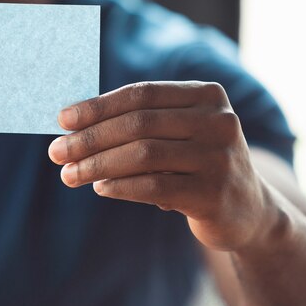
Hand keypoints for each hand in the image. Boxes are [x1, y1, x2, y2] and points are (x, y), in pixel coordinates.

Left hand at [48, 81, 276, 250]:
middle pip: (138, 123)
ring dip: (97, 164)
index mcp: (207, 95)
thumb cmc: (198, 164)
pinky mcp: (214, 194)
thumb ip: (140, 124)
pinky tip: (99, 187)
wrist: (249, 211)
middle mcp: (218, 120)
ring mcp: (220, 157)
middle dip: (90, 138)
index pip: (141, 94)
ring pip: (142, 154)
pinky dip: (120, 186)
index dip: (98, 106)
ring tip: (69, 174)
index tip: (62, 120)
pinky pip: (154, 187)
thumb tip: (75, 125)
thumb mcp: (179, 135)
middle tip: (56, 152)